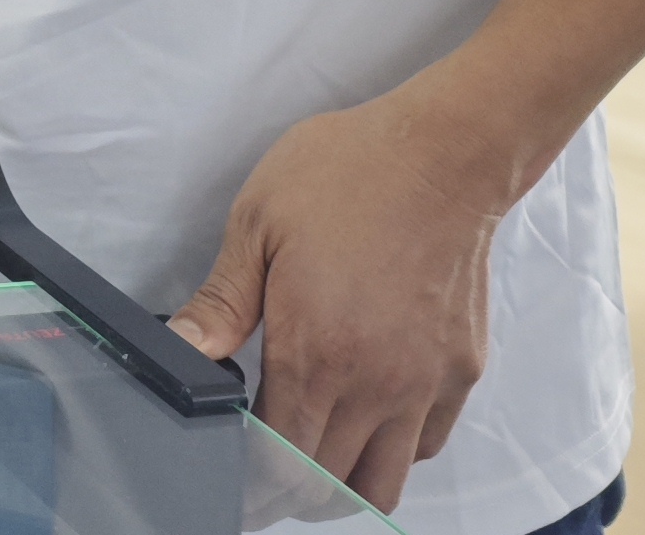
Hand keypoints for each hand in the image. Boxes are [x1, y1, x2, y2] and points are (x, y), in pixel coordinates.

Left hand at [167, 82, 512, 510]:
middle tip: (265, 470)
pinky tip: (367, 417)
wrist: (441, 156)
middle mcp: (375, 384)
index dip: (251, 479)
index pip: (280, 459)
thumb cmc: (345, 176)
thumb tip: (183, 351)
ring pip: (384, 483)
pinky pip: (426, 445)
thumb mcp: (258, 223)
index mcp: (315, 352)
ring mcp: (424, 385)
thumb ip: (222, 301)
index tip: (234, 479)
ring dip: (344, 482)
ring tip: (315, 454)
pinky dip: (395, 449)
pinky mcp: (462, 373)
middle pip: (329, 485)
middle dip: (289, 488)